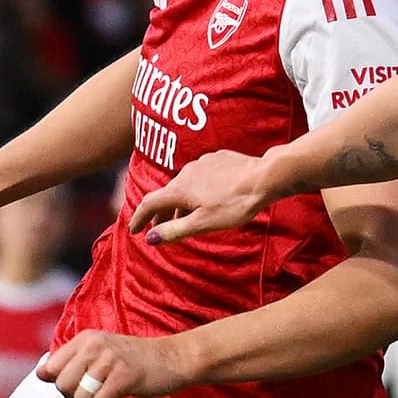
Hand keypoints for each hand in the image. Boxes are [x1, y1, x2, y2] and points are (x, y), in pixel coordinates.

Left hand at [37, 326, 196, 397]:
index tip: (75, 392)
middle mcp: (94, 345)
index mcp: (85, 339)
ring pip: (79, 397)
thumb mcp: (102, 352)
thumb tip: (40, 374)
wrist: (173, 358)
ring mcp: (109, 360)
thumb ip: (74, 361)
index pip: (50, 367)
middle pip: (62, 385)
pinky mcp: (124, 376)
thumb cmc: (136, 360)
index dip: (58, 386)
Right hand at [127, 148, 273, 242]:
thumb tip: (150, 238)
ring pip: (184, 185)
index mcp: (180, 189)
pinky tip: (208, 197)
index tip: (133, 230)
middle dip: (160, 214)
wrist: (264, 177)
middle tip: (158, 229)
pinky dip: (197, 190)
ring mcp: (202, 163)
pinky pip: (200, 177)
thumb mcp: (203, 223)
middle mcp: (186, 173)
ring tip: (184, 217)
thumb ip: (175, 230)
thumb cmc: (234, 203)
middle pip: (167, 194)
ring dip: (180, 202)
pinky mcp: (218, 159)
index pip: (149, 203)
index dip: (139, 218)